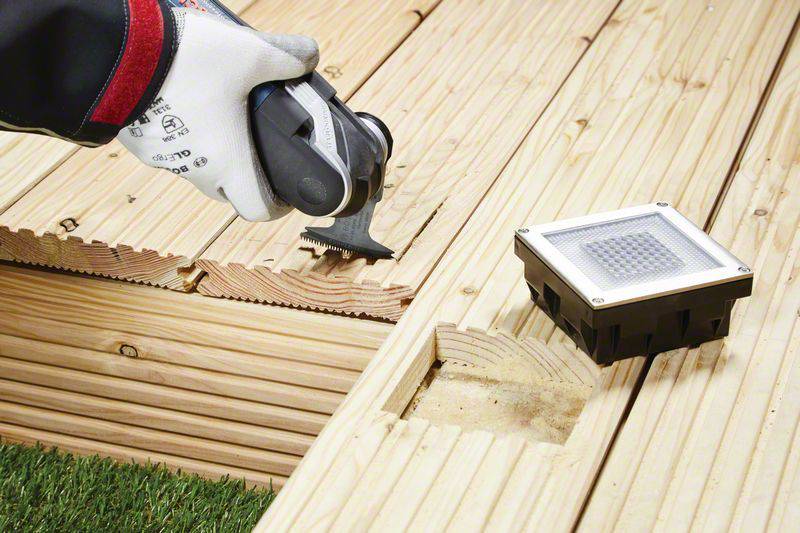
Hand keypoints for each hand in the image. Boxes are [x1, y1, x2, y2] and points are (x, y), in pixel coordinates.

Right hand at [118, 9, 317, 220]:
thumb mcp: (249, 52)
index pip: (258, 210)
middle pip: (230, 190)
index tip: (285, 192)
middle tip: (258, 145)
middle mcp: (197, 170)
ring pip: (199, 170)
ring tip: (225, 116)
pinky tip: (191, 103)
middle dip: (247, 174)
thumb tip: (309, 55)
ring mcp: (165, 160)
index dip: (278, 206)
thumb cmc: (184, 62)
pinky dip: (186, 137)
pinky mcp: (141, 143)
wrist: (114, 52)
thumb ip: (286, 56)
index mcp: (228, 162)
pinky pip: (172, 151)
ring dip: (215, 153)